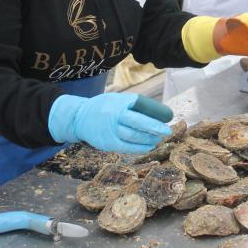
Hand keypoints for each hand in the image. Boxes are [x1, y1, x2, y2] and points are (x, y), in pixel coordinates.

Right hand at [47, 93, 171, 153]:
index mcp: (119, 103)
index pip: (140, 109)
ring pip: (133, 137)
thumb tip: (158, 113)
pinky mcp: (107, 143)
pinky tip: (148, 147)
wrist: (79, 117)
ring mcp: (110, 130)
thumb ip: (133, 106)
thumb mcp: (117, 99)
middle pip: (138, 124)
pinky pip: (126, 147)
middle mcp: (114, 116)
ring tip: (157, 139)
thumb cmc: (104, 107)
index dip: (154, 117)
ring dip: (148, 139)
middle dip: (155, 129)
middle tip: (167, 132)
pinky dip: (139, 148)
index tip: (168, 119)